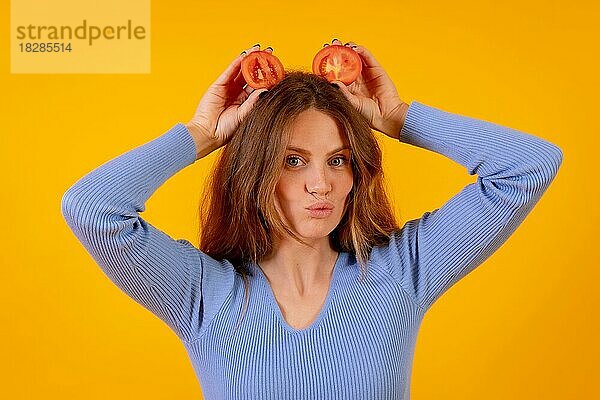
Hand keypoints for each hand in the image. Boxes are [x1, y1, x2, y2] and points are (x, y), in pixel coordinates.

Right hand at [185, 44, 270, 158]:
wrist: (209, 133)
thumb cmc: (227, 130)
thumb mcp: (244, 115)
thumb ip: (254, 102)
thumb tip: (266, 90)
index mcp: (245, 102)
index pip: (258, 85)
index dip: (266, 76)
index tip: (276, 68)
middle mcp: (237, 93)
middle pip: (250, 75)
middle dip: (259, 63)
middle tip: (269, 53)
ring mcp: (228, 88)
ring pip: (240, 70)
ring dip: (249, 59)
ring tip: (259, 49)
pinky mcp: (218, 85)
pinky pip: (230, 71)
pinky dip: (237, 62)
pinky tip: (245, 55)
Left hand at [326, 39, 408, 139]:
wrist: (385, 115)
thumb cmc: (368, 114)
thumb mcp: (351, 103)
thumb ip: (343, 92)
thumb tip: (332, 82)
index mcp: (348, 86)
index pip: (337, 72)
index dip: (329, 64)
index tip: (321, 57)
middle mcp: (356, 78)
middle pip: (344, 61)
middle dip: (337, 52)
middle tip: (329, 45)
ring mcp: (366, 72)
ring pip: (355, 56)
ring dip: (348, 48)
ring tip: (340, 44)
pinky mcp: (376, 69)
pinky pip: (367, 56)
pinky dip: (361, 50)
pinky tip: (354, 48)